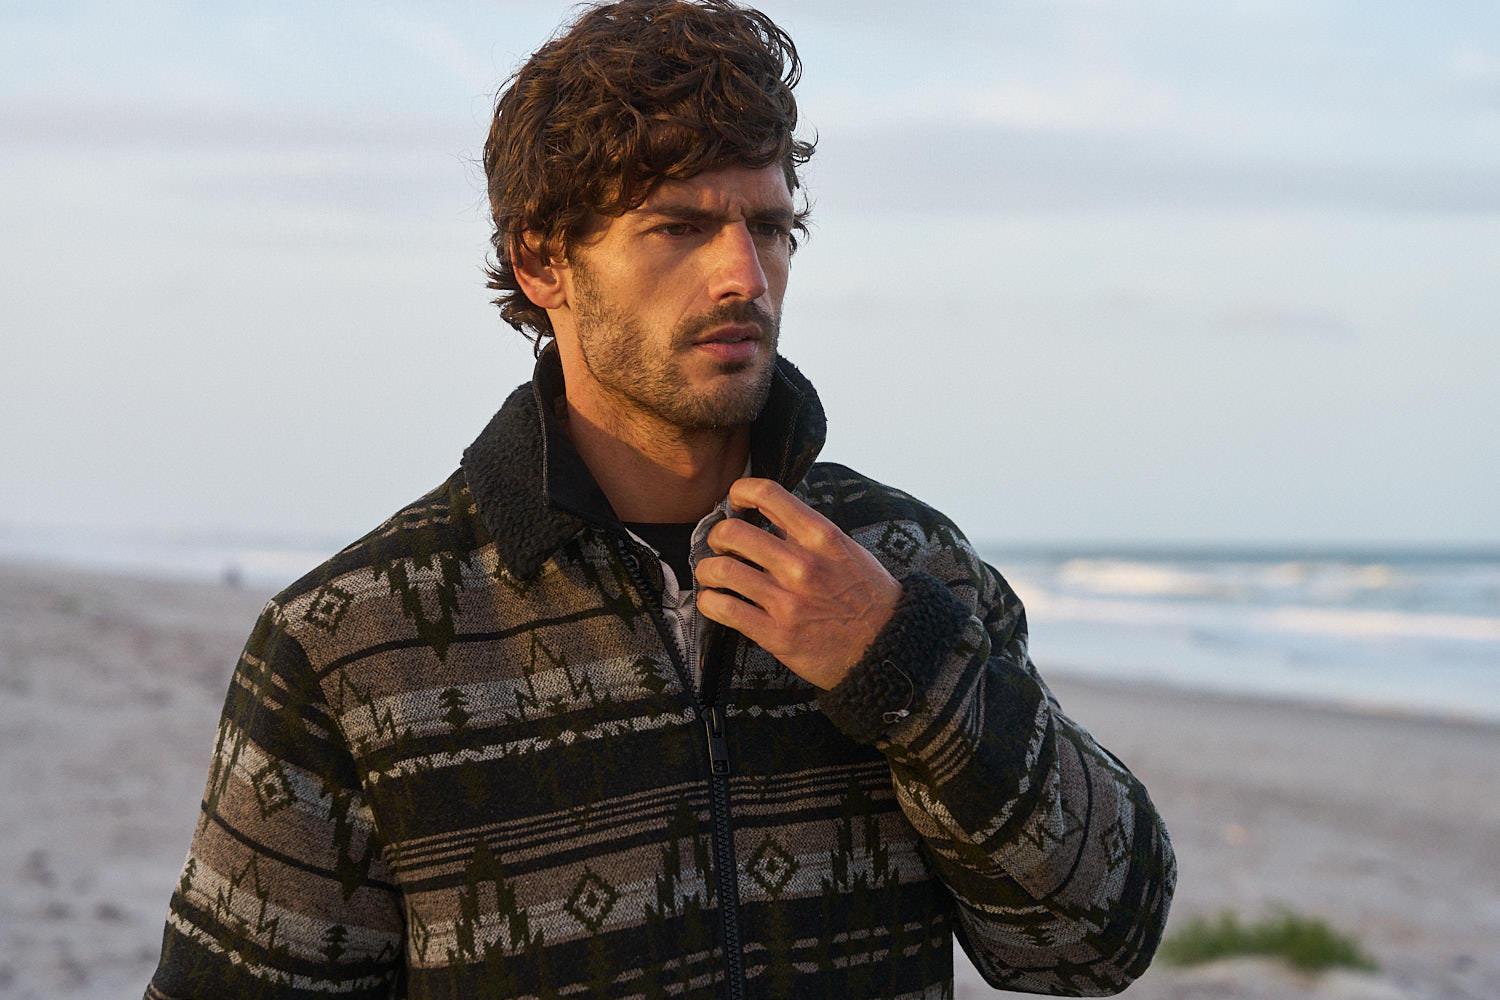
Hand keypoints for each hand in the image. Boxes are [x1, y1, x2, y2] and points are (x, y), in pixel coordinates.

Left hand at [694, 478, 901, 689]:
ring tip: (712, 575)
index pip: (768, 493)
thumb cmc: (867, 596)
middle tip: (720, 546)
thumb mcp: (845, 550)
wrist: (886, 647)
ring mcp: (787, 600)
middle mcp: (802, 564)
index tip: (736, 502)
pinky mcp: (775, 634)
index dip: (740, 492)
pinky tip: (714, 601)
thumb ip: (808, 534)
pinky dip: (709, 601)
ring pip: (720, 570)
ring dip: (707, 570)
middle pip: (731, 532)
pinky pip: (723, 609)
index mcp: (821, 536)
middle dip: (717, 536)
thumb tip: (769, 519)